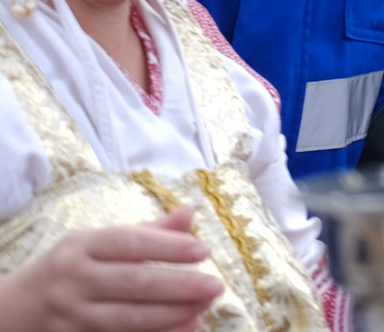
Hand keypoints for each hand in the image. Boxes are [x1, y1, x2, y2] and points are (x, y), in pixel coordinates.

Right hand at [0, 210, 221, 331]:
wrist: (17, 307)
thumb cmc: (72, 267)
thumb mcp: (98, 242)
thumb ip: (147, 231)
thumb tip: (189, 213)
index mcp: (82, 246)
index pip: (130, 243)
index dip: (168, 247)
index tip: (203, 251)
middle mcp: (74, 280)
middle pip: (133, 283)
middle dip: (178, 286)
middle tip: (215, 286)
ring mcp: (72, 314)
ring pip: (126, 319)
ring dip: (170, 316)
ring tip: (203, 310)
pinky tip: (181, 329)